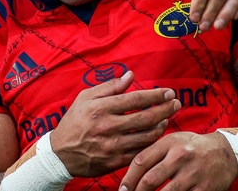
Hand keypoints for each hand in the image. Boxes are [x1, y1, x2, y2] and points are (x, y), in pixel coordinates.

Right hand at [50, 71, 180, 177]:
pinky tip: (156, 135)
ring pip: (146, 136)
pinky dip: (151, 143)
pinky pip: (140, 152)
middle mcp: (107, 127)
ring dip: (161, 126)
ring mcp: (112, 146)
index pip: (135, 100)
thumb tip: (130, 76)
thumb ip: (109, 86)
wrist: (60, 153)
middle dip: (165, 109)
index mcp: (100, 108)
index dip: (155, 95)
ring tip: (167, 118)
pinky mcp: (115, 161)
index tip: (168, 92)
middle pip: (145, 118)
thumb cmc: (73, 121)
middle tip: (176, 103)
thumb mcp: (85, 98)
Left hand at [119, 131, 237, 190]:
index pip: (141, 161)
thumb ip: (153, 152)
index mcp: (169, 143)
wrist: (226, 152)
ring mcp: (193, 174)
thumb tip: (131, 171)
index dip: (128, 178)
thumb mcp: (173, 140)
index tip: (122, 189)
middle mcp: (180, 157)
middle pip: (150, 180)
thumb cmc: (193, 147)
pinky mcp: (204, 188)